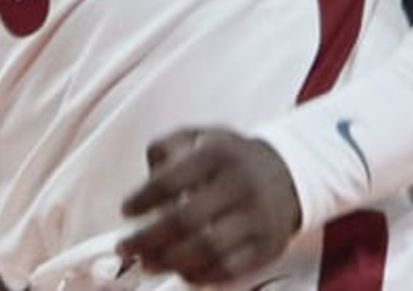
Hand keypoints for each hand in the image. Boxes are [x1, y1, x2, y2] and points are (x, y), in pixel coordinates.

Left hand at [117, 129, 303, 284]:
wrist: (287, 173)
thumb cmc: (230, 158)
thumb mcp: (198, 136)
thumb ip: (165, 147)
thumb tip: (146, 178)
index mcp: (217, 155)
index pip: (171, 180)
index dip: (143, 199)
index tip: (125, 211)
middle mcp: (239, 186)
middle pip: (186, 220)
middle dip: (148, 239)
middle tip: (125, 247)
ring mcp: (256, 219)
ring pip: (208, 249)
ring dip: (171, 261)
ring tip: (148, 263)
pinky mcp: (267, 246)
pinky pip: (231, 268)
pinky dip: (202, 275)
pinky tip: (182, 272)